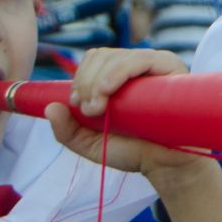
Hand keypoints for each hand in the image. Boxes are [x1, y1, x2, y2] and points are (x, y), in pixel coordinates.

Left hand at [46, 49, 219, 193]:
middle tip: (88, 111)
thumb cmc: (134, 151)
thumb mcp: (91, 143)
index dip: (80, 78)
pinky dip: (118, 72)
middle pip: (101, 55)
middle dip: (85, 82)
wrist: (167, 166)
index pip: (94, 59)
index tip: (78, 105)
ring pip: (116, 57)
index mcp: (120, 76)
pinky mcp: (171, 68)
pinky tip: (108, 90)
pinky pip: (140, 59)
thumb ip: (67, 130)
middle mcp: (137, 65)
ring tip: (97, 109)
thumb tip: (49, 107)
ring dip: (97, 81)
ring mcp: (155, 64)